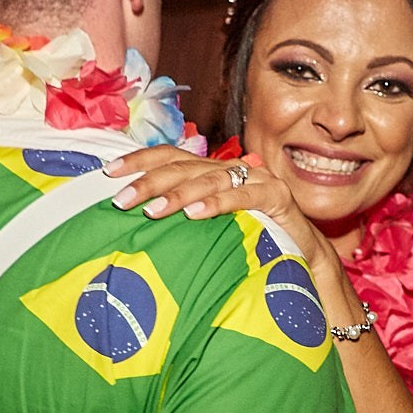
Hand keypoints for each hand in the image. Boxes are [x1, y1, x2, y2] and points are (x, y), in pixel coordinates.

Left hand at [103, 146, 332, 259]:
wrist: (304, 255)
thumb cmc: (251, 242)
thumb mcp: (210, 227)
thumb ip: (182, 216)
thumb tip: (136, 220)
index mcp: (211, 171)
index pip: (170, 157)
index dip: (139, 161)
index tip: (108, 173)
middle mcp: (231, 168)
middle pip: (183, 166)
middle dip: (149, 182)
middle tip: (121, 200)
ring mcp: (255, 179)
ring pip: (209, 180)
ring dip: (177, 195)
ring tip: (151, 210)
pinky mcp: (276, 196)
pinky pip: (243, 197)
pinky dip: (217, 204)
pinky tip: (194, 215)